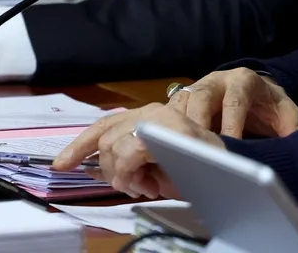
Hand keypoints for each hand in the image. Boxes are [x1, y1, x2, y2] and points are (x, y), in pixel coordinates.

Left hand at [53, 103, 223, 198]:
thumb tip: (101, 170)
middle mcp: (152, 111)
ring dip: (123, 174)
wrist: (238, 166)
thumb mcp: (159, 165)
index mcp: (148, 116)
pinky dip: (132, 173)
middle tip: (134, 186)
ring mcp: (160, 118)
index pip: (104, 125)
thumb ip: (133, 160)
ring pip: (113, 147)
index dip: (79, 145)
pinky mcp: (166, 129)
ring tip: (147, 185)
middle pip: (104, 139)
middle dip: (110, 170)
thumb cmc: (201, 168)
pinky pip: (129, 152)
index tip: (59, 165)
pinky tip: (151, 184)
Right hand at [168, 68, 297, 138]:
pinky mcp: (185, 101)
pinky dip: (168, 129)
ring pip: (182, 102)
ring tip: (178, 153)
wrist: (259, 95)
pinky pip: (170, 111)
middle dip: (197, 124)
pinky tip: (168, 150)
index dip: (231, 124)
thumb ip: (291, 129)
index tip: (229, 147)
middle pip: (201, 97)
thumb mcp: (287, 115)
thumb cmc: (271, 107)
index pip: (235, 101)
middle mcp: (217, 80)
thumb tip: (292, 148)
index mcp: (243, 80)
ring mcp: (198, 88)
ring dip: (178, 127)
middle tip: (197, 151)